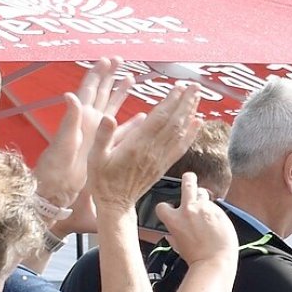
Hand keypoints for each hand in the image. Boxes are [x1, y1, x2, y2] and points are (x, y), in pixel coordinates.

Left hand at [29, 60, 131, 213]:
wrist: (58, 188)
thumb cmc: (57, 165)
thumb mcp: (63, 140)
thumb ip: (69, 118)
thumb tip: (70, 95)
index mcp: (81, 116)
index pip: (90, 88)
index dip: (99, 73)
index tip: (108, 59)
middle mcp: (89, 121)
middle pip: (102, 92)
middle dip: (111, 76)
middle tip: (121, 60)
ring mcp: (97, 133)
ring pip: (112, 108)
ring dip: (120, 94)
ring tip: (130, 79)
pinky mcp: (103, 146)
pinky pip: (121, 132)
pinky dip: (131, 124)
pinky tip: (142, 117)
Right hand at [86, 82, 201, 213]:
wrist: (115, 205)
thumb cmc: (102, 180)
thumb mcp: (94, 158)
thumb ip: (102, 137)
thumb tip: (108, 117)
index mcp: (136, 146)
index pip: (158, 119)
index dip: (170, 102)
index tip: (179, 87)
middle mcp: (152, 152)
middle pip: (174, 123)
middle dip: (186, 102)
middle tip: (195, 86)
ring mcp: (160, 160)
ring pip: (180, 133)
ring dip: (190, 113)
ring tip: (197, 96)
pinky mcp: (163, 166)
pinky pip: (180, 148)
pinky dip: (190, 134)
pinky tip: (197, 122)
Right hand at [158, 172, 235, 266]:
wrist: (215, 262)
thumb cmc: (197, 258)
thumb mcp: (179, 247)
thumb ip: (174, 236)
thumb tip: (170, 235)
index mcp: (174, 220)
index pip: (162, 206)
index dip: (165, 209)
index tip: (170, 211)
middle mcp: (189, 209)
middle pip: (188, 182)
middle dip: (188, 178)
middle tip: (189, 178)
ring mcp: (205, 208)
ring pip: (203, 193)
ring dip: (202, 199)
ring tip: (205, 210)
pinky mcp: (219, 211)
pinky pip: (215, 207)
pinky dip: (215, 213)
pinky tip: (216, 225)